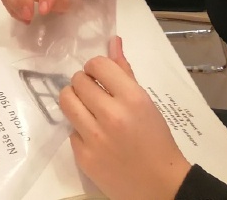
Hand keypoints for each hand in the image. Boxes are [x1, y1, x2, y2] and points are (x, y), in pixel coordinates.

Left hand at [60, 37, 190, 199]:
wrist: (160, 185)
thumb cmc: (156, 140)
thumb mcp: (146, 103)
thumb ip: (125, 72)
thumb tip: (112, 41)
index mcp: (132, 99)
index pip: (96, 64)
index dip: (96, 69)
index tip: (101, 78)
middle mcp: (111, 115)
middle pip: (77, 81)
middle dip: (85, 84)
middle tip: (96, 95)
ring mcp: (94, 138)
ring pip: (66, 100)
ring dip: (75, 101)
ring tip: (89, 109)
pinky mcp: (83, 156)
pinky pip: (69, 129)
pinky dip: (79, 129)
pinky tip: (95, 136)